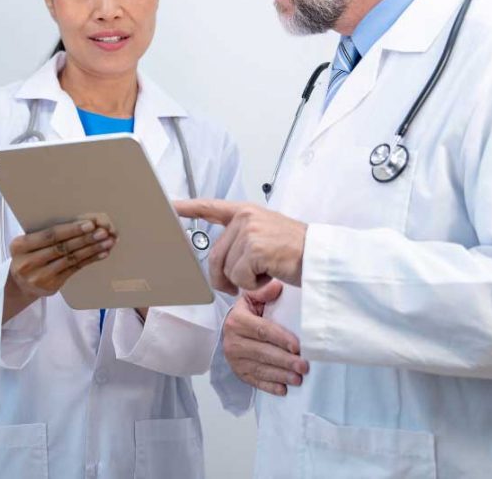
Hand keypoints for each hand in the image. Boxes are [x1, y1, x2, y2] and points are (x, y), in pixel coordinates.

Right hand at [3, 215, 115, 322]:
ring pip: (71, 259)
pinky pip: (74, 269)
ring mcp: (40, 276)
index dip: (71, 230)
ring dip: (92, 249)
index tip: (89, 224)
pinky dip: (90, 260)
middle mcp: (28, 262)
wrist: (20, 284)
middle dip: (85, 239)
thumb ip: (46, 234)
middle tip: (103, 232)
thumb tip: (81, 221)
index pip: (49, 236)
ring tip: (107, 241)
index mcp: (20, 246)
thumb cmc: (28, 256)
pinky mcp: (52, 286)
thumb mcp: (28, 243)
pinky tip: (101, 253)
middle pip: (62, 248)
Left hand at [174, 199, 306, 293]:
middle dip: (223, 277)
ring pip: (227, 270)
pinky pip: (239, 278)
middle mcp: (245, 218)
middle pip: (214, 255)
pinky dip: (254, 286)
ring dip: (244, 281)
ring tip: (267, 272)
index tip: (170, 206)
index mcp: (246, 212)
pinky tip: (271, 276)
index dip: (188, 208)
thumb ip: (242, 239)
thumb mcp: (267, 235)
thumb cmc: (297, 251)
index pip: (210, 207)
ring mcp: (249, 231)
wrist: (321, 258)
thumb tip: (220, 263)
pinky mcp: (254, 249)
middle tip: (241, 285)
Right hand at [222, 280, 308, 395]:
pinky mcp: (238, 372)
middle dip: (285, 361)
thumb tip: (276, 287)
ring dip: (280, 375)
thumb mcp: (253, 299)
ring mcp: (234, 359)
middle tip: (303, 366)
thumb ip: (263, 292)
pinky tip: (283, 389)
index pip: (262, 330)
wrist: (231, 328)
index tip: (297, 346)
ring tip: (298, 379)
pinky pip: (254, 381)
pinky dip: (269, 386)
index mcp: (237, 321)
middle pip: (262, 352)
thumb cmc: (249, 313)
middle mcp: (232, 341)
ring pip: (260, 368)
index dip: (280, 338)